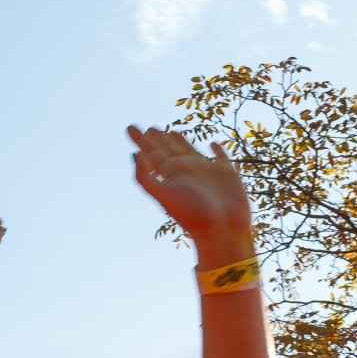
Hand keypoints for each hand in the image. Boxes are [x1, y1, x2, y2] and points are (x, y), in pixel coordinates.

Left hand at [128, 126, 252, 243]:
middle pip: (168, 150)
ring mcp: (205, 171)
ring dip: (181, 142)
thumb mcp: (164, 194)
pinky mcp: (226, 173)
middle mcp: (185, 171)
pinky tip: (213, 144)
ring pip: (190, 151)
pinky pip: (220, 157)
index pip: (151, 153)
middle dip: (158, 139)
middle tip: (150, 128)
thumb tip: (135, 154)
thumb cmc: (193, 213)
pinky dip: (217, 150)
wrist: (222, 230)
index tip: (130, 127)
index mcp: (170, 175)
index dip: (141, 141)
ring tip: (171, 132)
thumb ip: (147, 176)